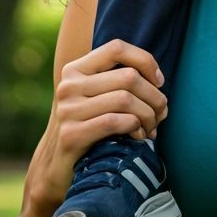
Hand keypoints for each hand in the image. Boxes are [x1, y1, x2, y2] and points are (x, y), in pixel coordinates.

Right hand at [31, 38, 167, 208]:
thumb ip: (117, 80)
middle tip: (161, 113)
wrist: (55, 167)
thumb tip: (159, 80)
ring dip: (148, 115)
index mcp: (76, 69)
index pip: (117, 48)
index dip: (145, 61)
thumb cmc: (88, 126)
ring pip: (125, 99)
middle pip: (128, 77)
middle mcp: (69, 85)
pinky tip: (139, 136)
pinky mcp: (71, 135)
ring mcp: (67, 110)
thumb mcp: (96, 96)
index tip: (159, 81)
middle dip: (154, 96)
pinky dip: (134, 127)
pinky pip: (114, 122)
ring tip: (152, 127)